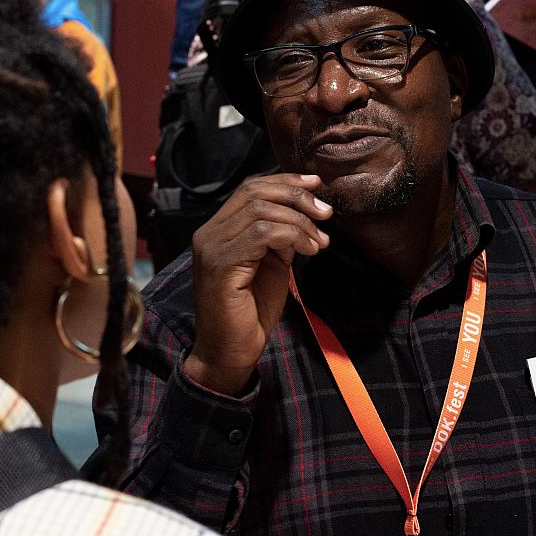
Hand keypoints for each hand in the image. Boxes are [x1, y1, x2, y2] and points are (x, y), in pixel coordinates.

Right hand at [184, 173, 331, 394]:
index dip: (285, 182)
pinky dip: (292, 235)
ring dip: (299, 221)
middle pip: (254, 192)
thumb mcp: (271, 266)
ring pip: (260, 210)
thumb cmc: (250, 314)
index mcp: (218, 230)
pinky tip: (309, 250)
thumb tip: (306, 214)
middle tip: (326, 212)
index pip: (250, 189)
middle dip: (296, 196)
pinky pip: (261, 234)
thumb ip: (280, 238)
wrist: (229, 353)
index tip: (316, 185)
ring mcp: (212, 247)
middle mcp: (209, 233)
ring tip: (320, 241)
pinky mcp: (220, 264)